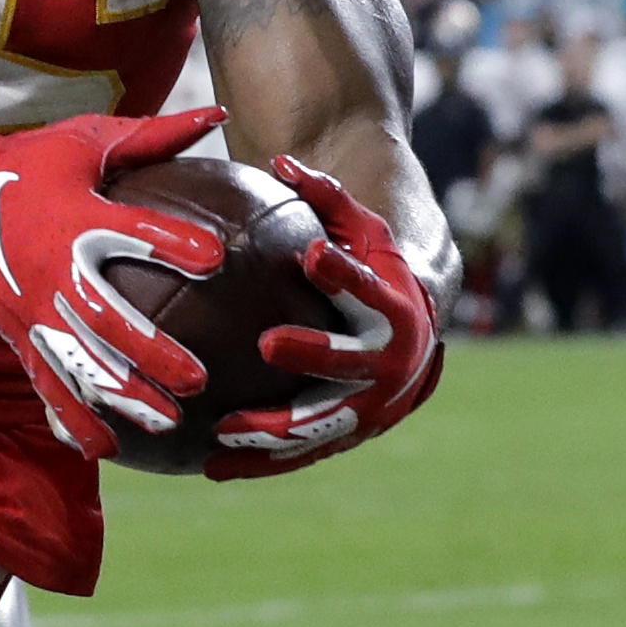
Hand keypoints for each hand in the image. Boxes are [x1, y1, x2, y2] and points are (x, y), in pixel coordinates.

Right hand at [0, 110, 228, 458]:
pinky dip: (73, 418)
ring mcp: (35, 311)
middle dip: (150, 351)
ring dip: (122, 395)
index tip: (215, 256)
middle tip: (196, 379)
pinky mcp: (20, 337)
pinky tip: (105, 449)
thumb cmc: (31, 166)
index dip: (172, 244)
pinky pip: (47, 383)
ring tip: (167, 422)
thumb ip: (155, 136)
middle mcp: (54, 271)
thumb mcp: (86, 140)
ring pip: (80, 361)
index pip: (131, 232)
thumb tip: (222, 117)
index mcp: (76, 219)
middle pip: (106, 318)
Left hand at [204, 158, 443, 479]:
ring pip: (322, 424)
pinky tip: (209, 467)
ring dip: (276, 428)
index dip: (346, 272)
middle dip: (315, 352)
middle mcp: (391, 364)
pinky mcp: (347, 437)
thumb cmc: (376, 267)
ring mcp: (371, 408)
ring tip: (225, 429)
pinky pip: (300, 455)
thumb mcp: (362, 228)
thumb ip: (326, 197)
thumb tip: (280, 159)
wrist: (415, 329)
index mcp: (396, 308)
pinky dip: (259, 463)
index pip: (371, 287)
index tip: (315, 255)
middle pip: (351, 363)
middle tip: (267, 342)